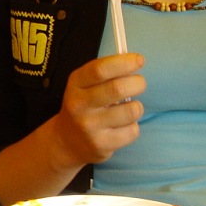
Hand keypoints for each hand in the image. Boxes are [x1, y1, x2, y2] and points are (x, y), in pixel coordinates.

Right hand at [49, 53, 145, 168]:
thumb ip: (105, 74)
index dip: (123, 63)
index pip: (100, 69)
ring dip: (137, 107)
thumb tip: (134, 62)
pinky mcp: (101, 144)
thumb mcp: (84, 85)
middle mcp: (79, 105)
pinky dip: (133, 127)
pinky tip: (122, 127)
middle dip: (137, 83)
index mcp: (75, 84)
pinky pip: (132, 131)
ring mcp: (89, 126)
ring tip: (128, 109)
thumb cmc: (84, 106)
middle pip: (117, 88)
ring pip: (131, 111)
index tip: (139, 60)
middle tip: (139, 84)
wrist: (66, 141)